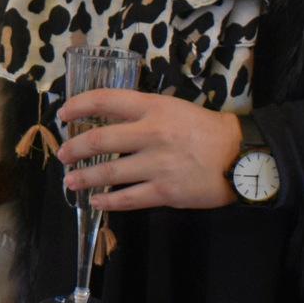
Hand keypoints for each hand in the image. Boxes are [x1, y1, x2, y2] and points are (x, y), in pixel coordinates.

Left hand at [57, 90, 240, 212]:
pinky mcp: (165, 192)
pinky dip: (107, 202)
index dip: (78, 106)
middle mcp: (151, 134)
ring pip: (108, 173)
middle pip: (98, 140)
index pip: (105, 100)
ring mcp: (157, 165)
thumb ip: (143, 112)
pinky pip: (127, 199)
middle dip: (73, 149)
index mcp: (153, 108)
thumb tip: (110, 119)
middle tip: (63, 154)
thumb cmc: (207, 130)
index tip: (63, 114)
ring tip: (71, 181)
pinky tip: (96, 202)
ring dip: (83, 178)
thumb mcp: (174, 108)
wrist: (241, 156)